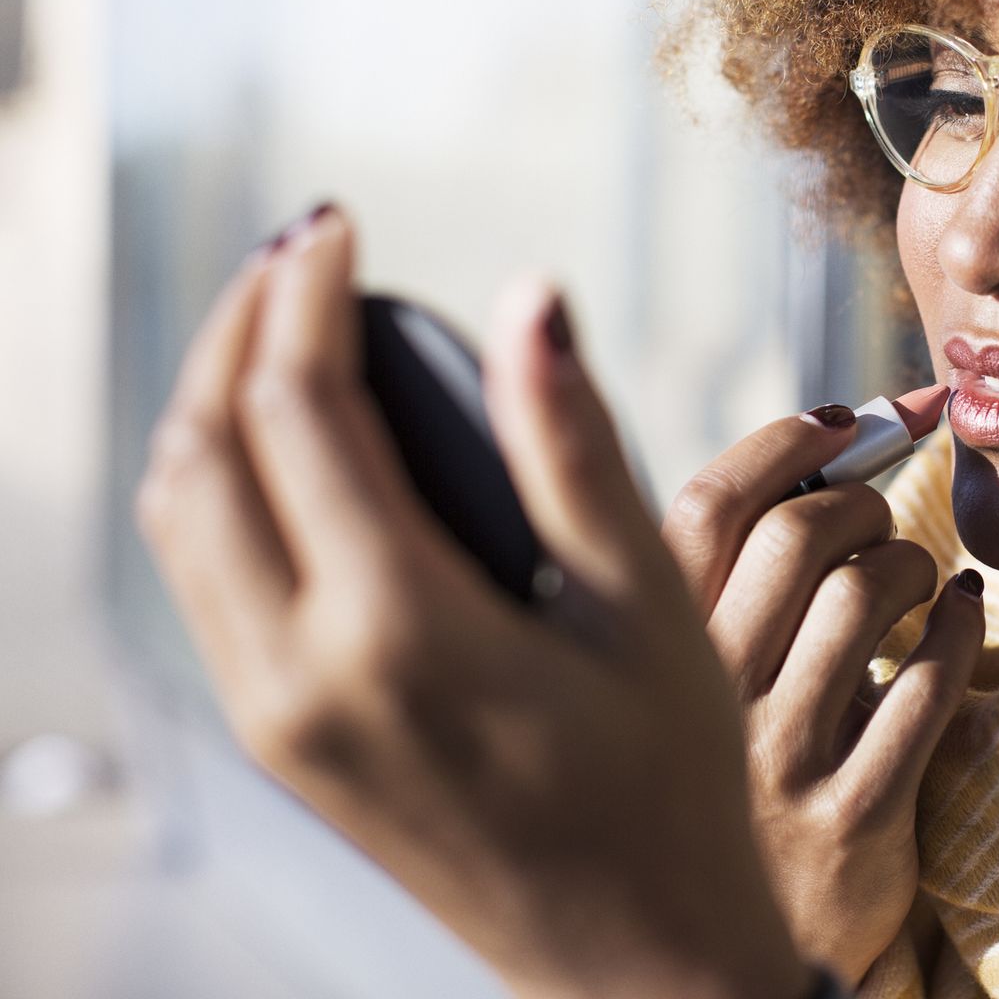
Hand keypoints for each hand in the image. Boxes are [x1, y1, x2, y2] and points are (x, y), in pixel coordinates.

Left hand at [134, 204, 811, 998]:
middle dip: (240, 328)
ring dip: (213, 402)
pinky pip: (203, 581)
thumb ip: (576, 443)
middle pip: (203, 452)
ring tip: (291, 328)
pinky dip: (220, 484)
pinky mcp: (279, 743)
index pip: (298, 412)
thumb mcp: (648, 607)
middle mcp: (302, 676)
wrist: (631, 959)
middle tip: (306, 252)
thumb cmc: (669, 785)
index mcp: (399, 631)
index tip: (343, 222)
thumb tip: (531, 296)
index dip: (310, 296)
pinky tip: (294, 446)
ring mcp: (275, 718)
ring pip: (179, 518)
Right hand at [662, 412, 986, 986]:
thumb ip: (732, 576)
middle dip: (861, 497)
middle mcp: (701, 702)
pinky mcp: (850, 817)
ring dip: (911, 562)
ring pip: (863, 597)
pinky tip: (960, 617)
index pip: (706, 503)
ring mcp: (775, 763)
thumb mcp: (697, 677)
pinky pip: (928, 687)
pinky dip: (959, 631)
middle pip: (796, 534)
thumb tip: (836, 430)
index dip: (784, 440)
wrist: (727, 959)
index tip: (845, 419)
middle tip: (882, 511)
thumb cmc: (731, 777)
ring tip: (917, 576)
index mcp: (646, 652)